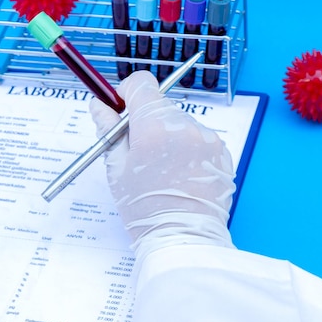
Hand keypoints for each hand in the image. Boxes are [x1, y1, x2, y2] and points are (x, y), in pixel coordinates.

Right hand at [89, 71, 235, 261]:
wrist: (182, 238)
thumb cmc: (145, 209)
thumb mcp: (116, 168)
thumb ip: (108, 130)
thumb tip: (99, 106)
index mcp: (154, 126)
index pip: (141, 83)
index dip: (126, 93)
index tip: (121, 109)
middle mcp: (185, 126)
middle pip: (159, 105)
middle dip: (145, 120)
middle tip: (137, 151)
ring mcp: (207, 138)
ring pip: (179, 122)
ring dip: (167, 135)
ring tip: (161, 169)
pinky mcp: (221, 152)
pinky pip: (198, 138)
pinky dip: (187, 148)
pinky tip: (179, 174)